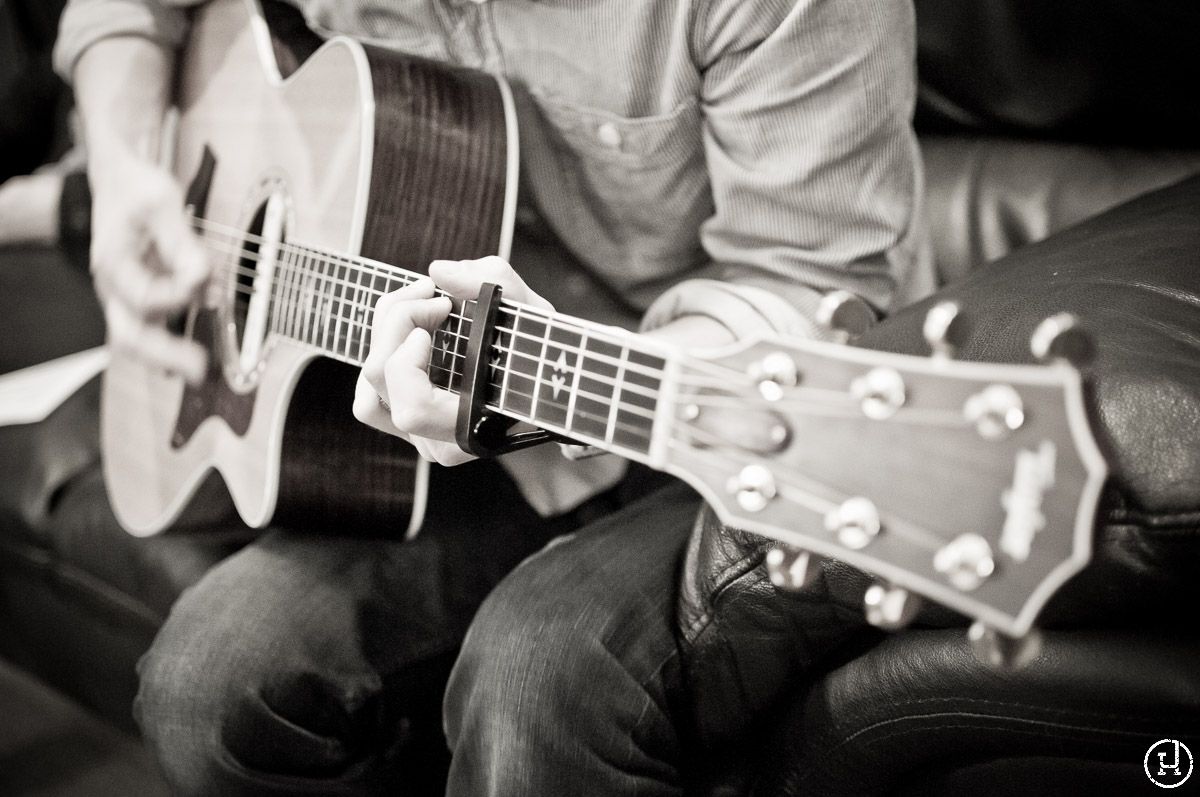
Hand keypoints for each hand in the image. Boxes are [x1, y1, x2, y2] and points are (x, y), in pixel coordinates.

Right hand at [89, 153, 209, 381]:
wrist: (116, 179)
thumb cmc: (135, 188)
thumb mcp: (161, 202)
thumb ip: (182, 242)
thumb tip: (202, 276)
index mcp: (114, 263)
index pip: (145, 297)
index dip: (179, 297)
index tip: (208, 282)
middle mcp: (114, 286)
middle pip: (130, 335)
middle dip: (165, 355)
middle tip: (200, 368)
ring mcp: (124, 295)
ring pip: (136, 339)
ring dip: (167, 358)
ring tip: (199, 371)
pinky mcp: (138, 297)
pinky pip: (148, 330)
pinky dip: (168, 346)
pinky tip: (191, 355)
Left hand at [353, 256, 553, 465]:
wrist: (546, 380)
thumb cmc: (542, 354)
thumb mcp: (533, 312)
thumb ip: (493, 282)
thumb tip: (439, 272)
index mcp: (474, 426)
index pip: (414, 410)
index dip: (409, 360)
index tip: (440, 313)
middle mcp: (442, 440)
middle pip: (381, 380)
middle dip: (398, 319)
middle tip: (431, 292)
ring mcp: (421, 435)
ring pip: (367, 389)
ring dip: (385, 334)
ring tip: (417, 306)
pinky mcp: (407, 421)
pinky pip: (369, 395)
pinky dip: (383, 353)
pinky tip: (412, 329)